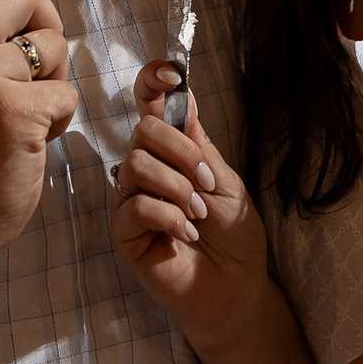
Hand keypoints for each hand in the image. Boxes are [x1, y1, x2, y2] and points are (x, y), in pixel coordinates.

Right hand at [111, 62, 275, 350]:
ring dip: (179, 188)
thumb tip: (183, 94)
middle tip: (207, 183)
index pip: (148, 105)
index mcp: (169, 151)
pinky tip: (187, 236)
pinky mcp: (124, 234)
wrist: (238, 288)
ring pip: (137, 166)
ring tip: (200, 215)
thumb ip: (199, 143)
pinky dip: (169, 217)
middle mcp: (144, 170)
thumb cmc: (234, 235)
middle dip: (182, 153)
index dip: (152, 81)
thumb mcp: (225, 179)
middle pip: (142, 131)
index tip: (170, 75)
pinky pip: (136, 207)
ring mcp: (130, 201)